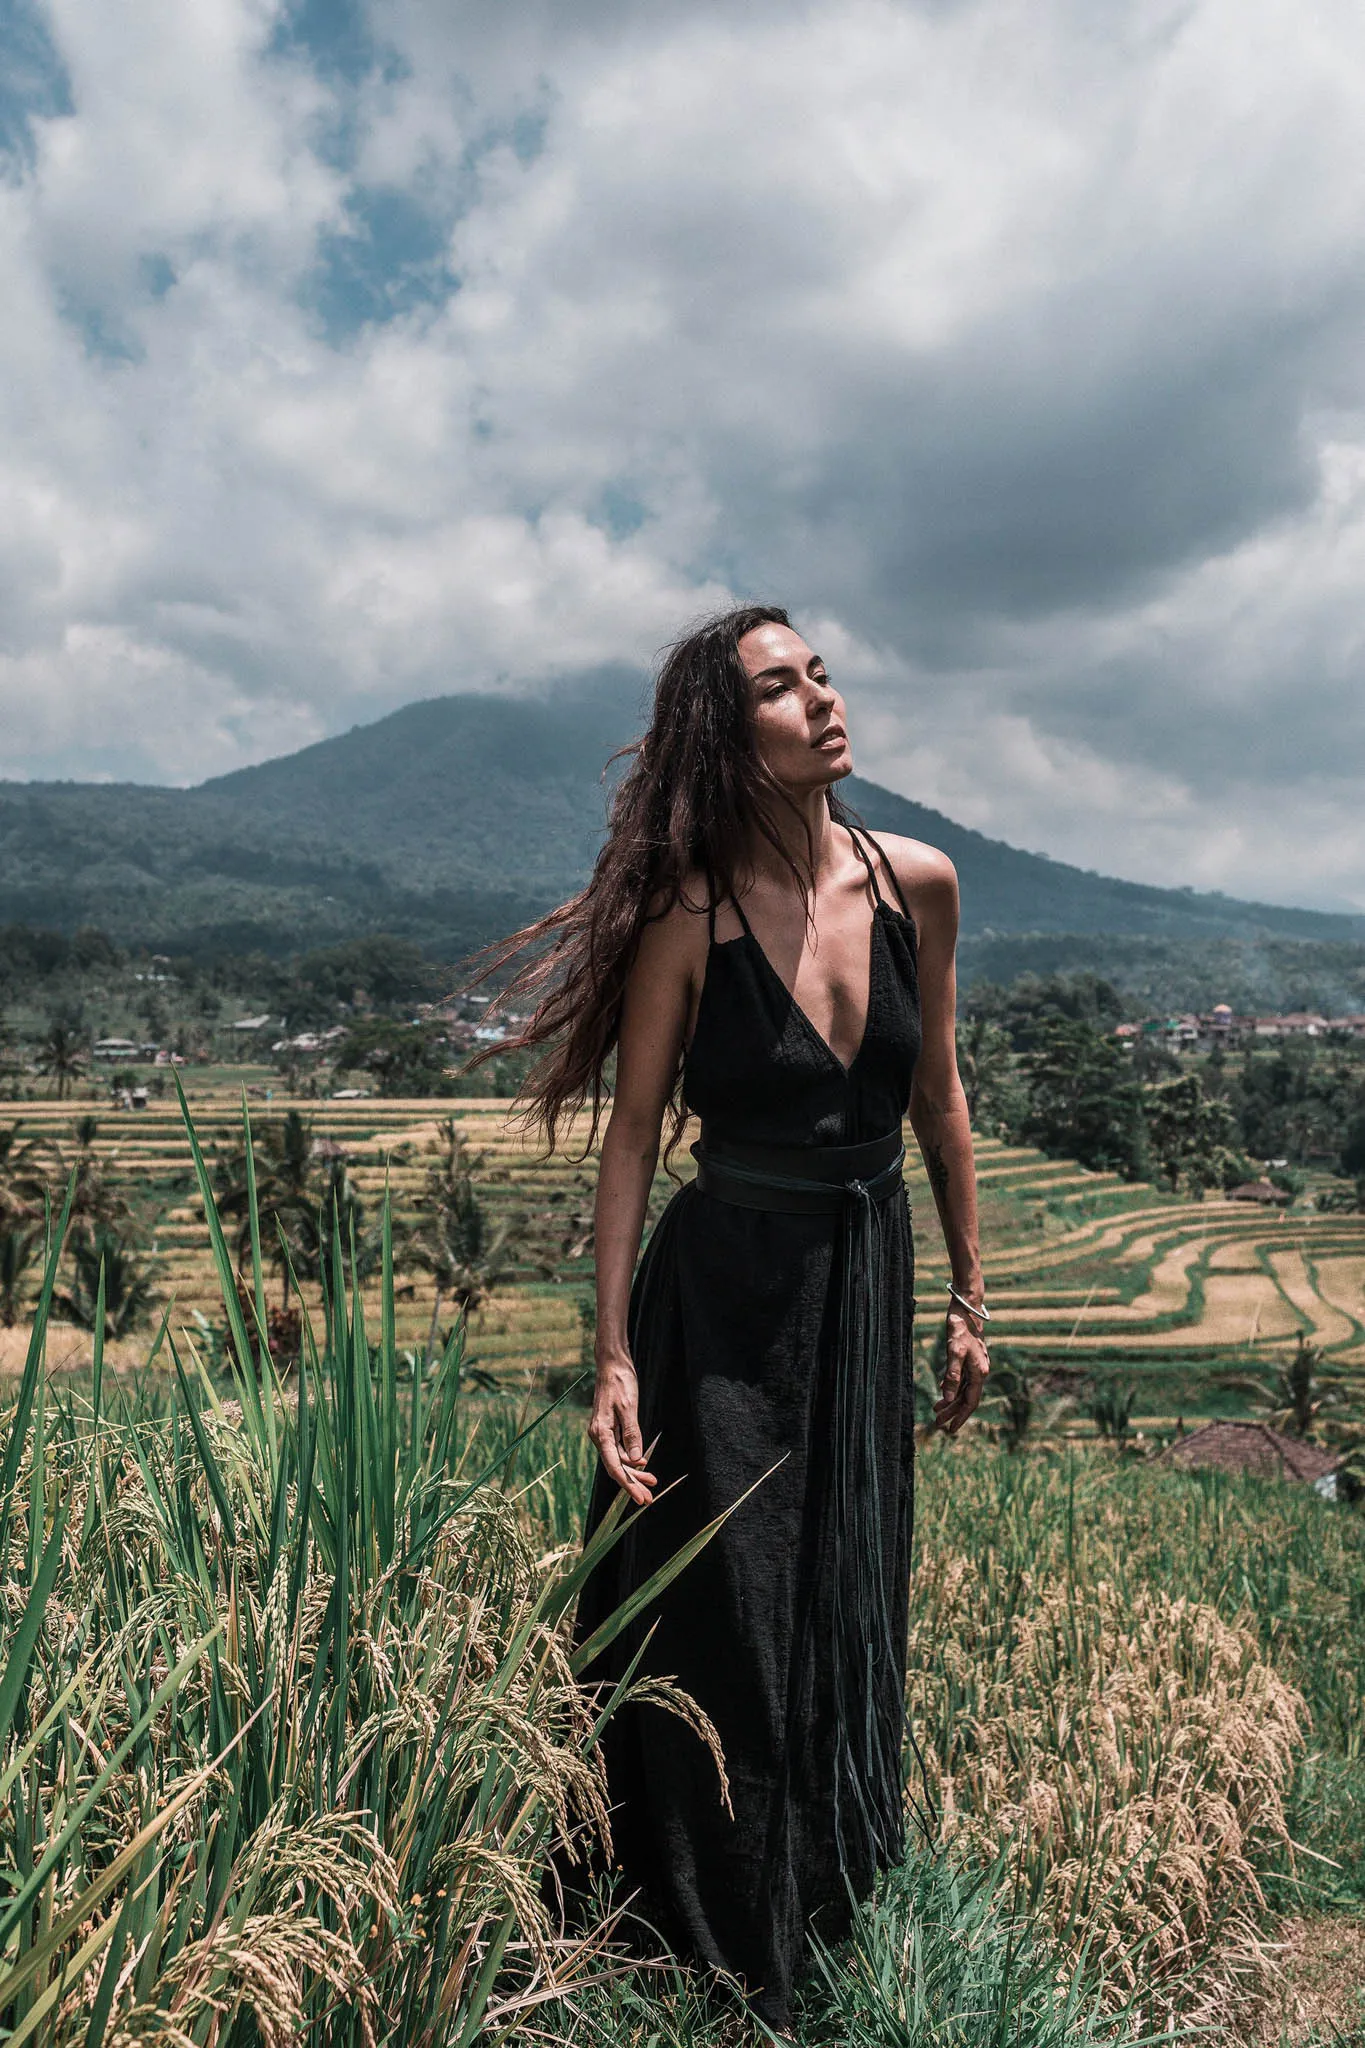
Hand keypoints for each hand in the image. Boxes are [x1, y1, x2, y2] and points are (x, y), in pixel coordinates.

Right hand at [589, 1354, 658, 1505]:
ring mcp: (603, 1432)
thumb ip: (632, 1434)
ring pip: (619, 1460)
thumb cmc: (620, 1383)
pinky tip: (643, 1465)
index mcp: (600, 1432)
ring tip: (651, 1483)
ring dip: (634, 1472)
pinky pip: (619, 1449)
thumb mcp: (629, 1408)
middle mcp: (599, 1435)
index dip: (628, 1484)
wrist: (612, 1365)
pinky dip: (632, 1459)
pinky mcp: (609, 1428)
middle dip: (632, 1484)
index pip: (614, 1466)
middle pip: (616, 1467)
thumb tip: (636, 1461)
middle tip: (648, 1499)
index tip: (640, 1498)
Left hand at [933, 1308, 989, 1434]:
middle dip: (953, 1412)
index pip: (970, 1402)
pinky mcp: (970, 1358)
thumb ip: (952, 1376)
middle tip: (938, 1423)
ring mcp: (975, 1365)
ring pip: (964, 1389)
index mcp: (979, 1373)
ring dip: (951, 1401)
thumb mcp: (954, 1353)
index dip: (961, 1417)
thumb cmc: (960, 1330)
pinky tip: (944, 1391)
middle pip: (966, 1398)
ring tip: (936, 1410)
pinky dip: (952, 1387)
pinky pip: (962, 1379)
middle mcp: (980, 1371)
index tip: (951, 1430)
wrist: (966, 1309)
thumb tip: (949, 1399)